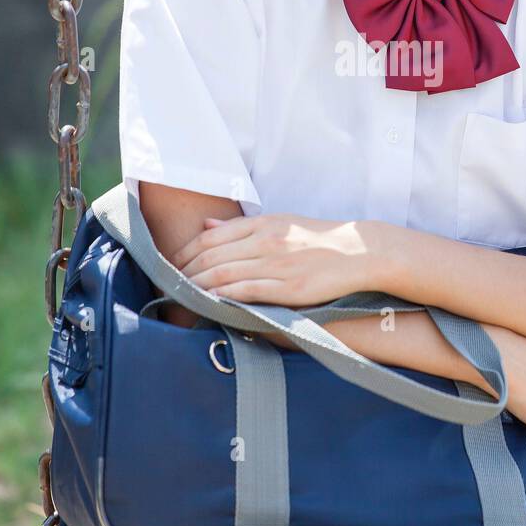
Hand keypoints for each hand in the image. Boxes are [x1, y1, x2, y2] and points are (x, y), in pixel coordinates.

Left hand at [170, 212, 383, 307]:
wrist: (359, 250)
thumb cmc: (318, 238)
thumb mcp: (280, 222)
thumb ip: (242, 227)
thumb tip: (207, 225)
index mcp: (262, 224)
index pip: (210, 238)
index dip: (185, 252)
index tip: (171, 265)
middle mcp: (266, 241)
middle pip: (211, 257)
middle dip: (184, 272)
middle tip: (166, 284)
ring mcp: (277, 265)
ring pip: (224, 275)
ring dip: (197, 287)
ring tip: (180, 297)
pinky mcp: (289, 288)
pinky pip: (248, 292)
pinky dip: (224, 297)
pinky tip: (209, 303)